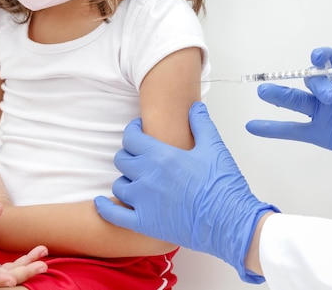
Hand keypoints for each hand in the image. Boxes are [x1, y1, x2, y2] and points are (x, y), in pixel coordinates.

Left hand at [94, 102, 277, 283]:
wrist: (230, 221)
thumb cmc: (223, 185)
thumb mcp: (214, 147)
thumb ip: (201, 124)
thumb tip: (195, 107)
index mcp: (162, 156)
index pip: (132, 138)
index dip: (133, 131)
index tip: (138, 131)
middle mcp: (147, 176)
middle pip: (122, 159)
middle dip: (128, 154)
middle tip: (138, 155)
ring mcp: (143, 201)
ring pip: (118, 184)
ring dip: (124, 179)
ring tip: (134, 178)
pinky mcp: (144, 223)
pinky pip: (113, 214)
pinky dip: (104, 207)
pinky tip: (101, 202)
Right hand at [246, 47, 331, 212]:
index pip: (330, 60)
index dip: (321, 56)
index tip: (317, 59)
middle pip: (312, 79)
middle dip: (315, 83)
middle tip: (328, 97)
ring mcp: (325, 114)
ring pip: (297, 101)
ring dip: (279, 96)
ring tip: (262, 91)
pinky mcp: (321, 135)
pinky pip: (293, 130)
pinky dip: (272, 129)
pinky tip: (253, 126)